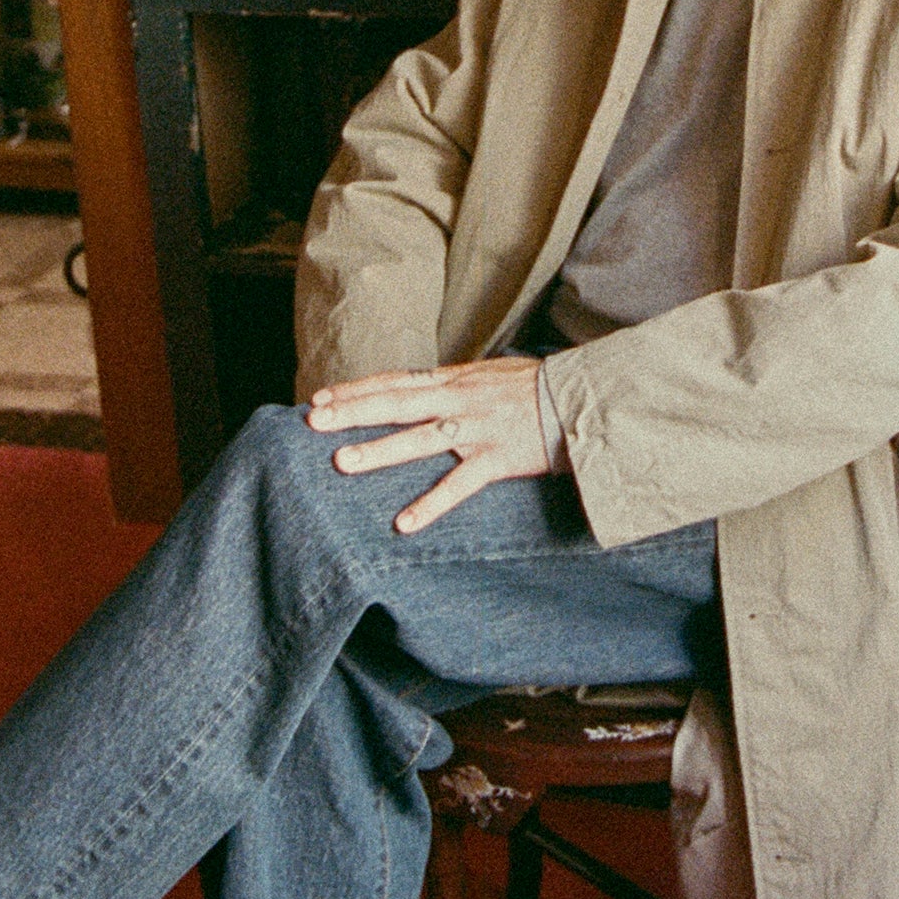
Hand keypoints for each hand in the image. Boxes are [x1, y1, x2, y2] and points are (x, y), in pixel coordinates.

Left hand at [306, 357, 551, 534]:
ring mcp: (477, 429)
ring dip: (379, 451)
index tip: (320, 397)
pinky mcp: (498, 458)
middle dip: (352, 412)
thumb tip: (423, 391)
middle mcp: (459, 400)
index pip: (395, 382)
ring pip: (419, 439)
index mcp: (455, 380)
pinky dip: (431, 504)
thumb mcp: (491, 375)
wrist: (587, 398)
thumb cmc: (540, 388)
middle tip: (312, 421)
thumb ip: (455, 384)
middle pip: (395, 404)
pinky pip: (460, 485)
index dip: (356, 389)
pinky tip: (404, 523)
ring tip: (342, 462)